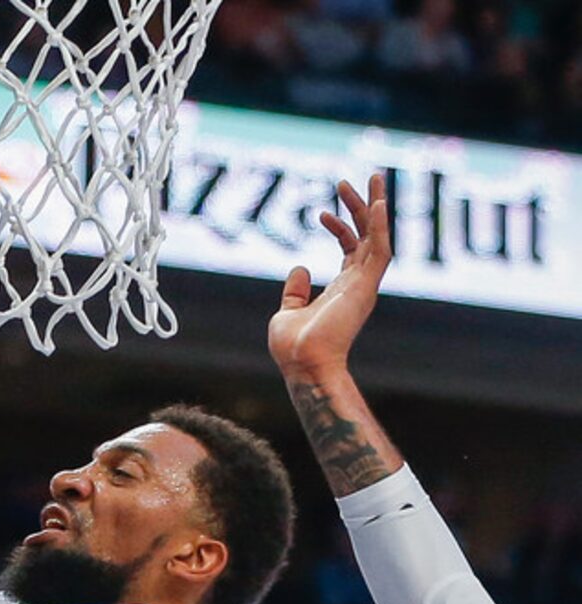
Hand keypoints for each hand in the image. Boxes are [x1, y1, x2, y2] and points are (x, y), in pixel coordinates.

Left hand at [268, 176, 391, 381]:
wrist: (303, 366)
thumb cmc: (293, 348)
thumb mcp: (286, 312)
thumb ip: (295, 291)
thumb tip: (299, 267)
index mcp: (342, 289)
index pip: (349, 249)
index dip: (340, 227)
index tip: (322, 211)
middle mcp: (357, 284)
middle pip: (366, 236)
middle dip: (362, 206)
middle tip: (352, 180)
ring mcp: (363, 285)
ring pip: (377, 237)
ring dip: (376, 207)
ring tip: (373, 176)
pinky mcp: (365, 288)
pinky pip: (379, 250)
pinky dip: (380, 226)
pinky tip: (377, 203)